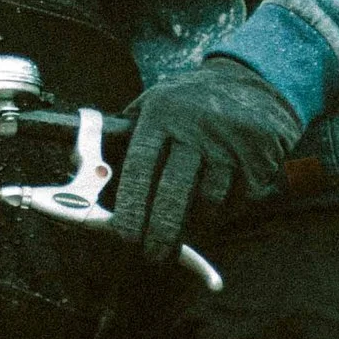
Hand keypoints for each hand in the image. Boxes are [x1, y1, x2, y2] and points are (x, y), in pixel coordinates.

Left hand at [112, 53, 303, 261]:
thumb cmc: (189, 103)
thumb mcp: (153, 104)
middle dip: (159, 234)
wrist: (253, 82)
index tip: (123, 236)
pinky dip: (224, 209)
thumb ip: (121, 135)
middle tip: (151, 255)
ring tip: (186, 224)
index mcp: (161, 114)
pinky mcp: (258, 159)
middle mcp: (196, 127)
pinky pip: (236, 201)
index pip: (139, 167)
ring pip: (207, 204)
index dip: (130, 207)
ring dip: (194, 223)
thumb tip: (81, 170)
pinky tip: (220, 197)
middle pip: (173, 195)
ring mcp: (230, 143)